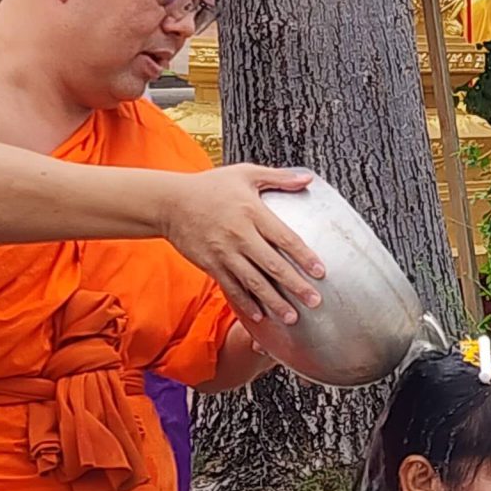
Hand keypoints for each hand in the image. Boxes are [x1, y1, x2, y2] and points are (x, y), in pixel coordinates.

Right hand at [162, 165, 326, 325]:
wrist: (169, 203)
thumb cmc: (209, 186)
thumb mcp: (245, 174)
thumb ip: (278, 177)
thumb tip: (307, 178)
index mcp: (253, 212)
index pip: (285, 238)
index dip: (304, 256)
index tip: (321, 271)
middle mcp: (240, 235)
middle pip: (273, 265)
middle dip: (295, 285)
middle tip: (314, 301)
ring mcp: (224, 252)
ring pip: (254, 282)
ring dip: (274, 301)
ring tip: (291, 316)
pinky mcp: (211, 265)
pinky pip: (231, 287)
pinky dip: (246, 303)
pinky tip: (260, 316)